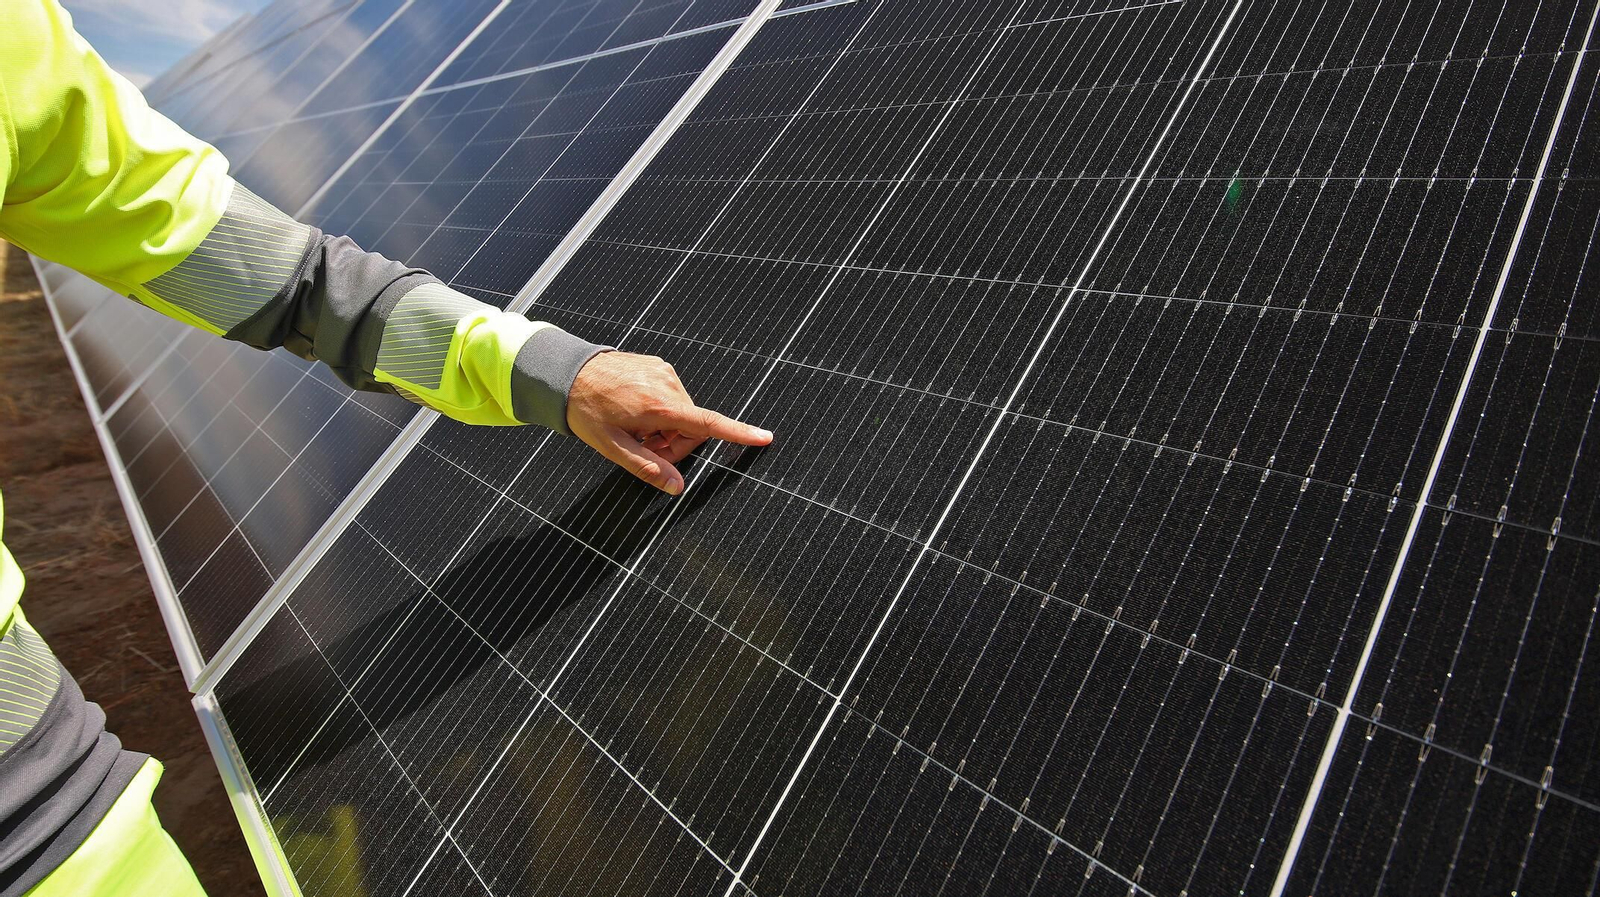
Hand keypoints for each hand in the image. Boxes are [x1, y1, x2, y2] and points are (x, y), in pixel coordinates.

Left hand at [567, 351, 772, 494]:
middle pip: (693, 427)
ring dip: (667, 429)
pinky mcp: (658, 366)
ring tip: (635, 431)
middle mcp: (667, 385)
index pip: (708, 424)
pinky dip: (661, 412)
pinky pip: (673, 397)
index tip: (764, 437)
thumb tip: (677, 488)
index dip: (738, 433)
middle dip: (675, 446)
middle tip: (645, 451)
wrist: (566, 372)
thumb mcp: (611, 447)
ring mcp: (663, 372)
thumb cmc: (586, 410)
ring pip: (683, 414)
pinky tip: (635, 414)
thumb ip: (647, 468)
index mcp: (659, 407)